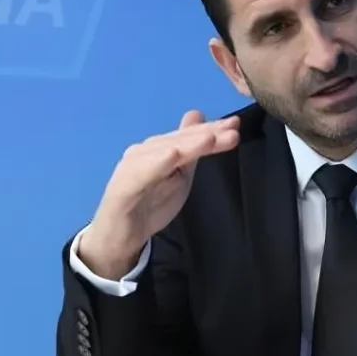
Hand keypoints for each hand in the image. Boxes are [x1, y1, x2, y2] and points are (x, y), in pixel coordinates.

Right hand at [79, 111, 240, 278]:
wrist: (120, 235)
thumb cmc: (150, 204)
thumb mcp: (179, 175)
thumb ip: (191, 150)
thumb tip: (201, 119)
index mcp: (157, 149)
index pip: (188, 137)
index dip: (212, 130)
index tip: (236, 126)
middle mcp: (144, 153)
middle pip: (178, 141)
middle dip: (205, 135)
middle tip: (231, 131)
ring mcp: (132, 168)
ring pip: (162, 152)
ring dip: (187, 144)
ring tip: (208, 138)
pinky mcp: (123, 187)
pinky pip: (141, 174)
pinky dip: (157, 163)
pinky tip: (173, 155)